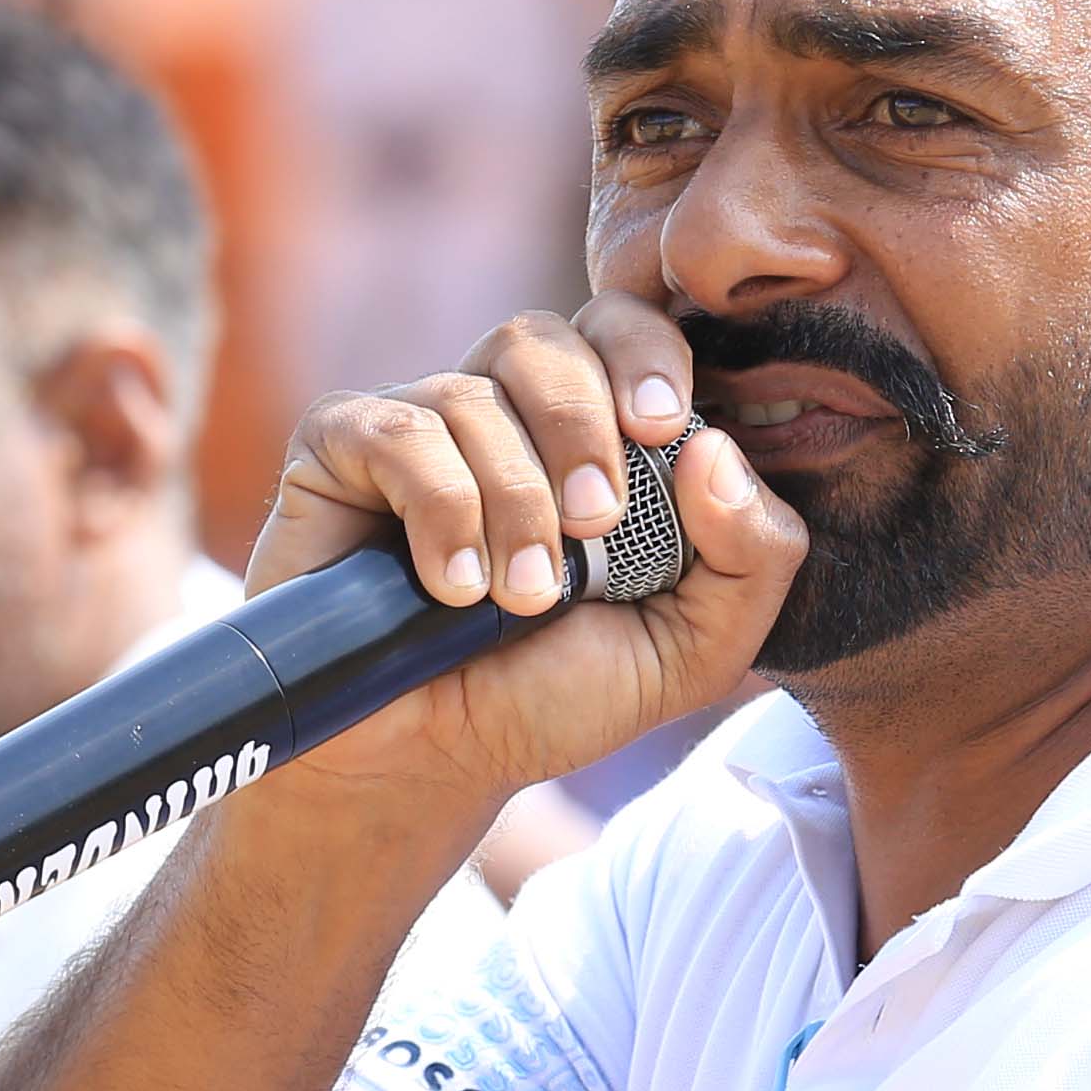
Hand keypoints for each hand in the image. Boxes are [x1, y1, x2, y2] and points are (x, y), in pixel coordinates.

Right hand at [238, 294, 801, 809]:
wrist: (432, 763)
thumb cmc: (552, 695)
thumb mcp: (691, 649)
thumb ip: (752, 558)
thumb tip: (715, 448)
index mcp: (587, 430)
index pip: (619, 327)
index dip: (645, 352)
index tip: (664, 427)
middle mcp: (499, 410)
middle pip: (541, 336)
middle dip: (582, 424)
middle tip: (597, 523)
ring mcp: (416, 426)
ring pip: (472, 397)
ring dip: (513, 503)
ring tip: (518, 598)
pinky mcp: (339, 450)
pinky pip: (396, 434)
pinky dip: (439, 511)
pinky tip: (450, 588)